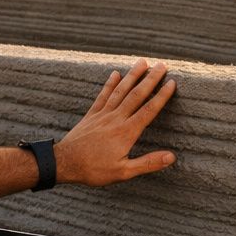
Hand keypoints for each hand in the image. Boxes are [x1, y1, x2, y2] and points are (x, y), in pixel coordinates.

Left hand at [56, 59, 176, 186]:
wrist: (64, 163)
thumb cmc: (94, 170)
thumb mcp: (123, 172)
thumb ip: (148, 163)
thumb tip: (171, 157)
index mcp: (126, 132)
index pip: (148, 110)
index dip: (161, 96)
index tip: (172, 83)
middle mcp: (116, 119)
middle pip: (136, 95)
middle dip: (150, 79)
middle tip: (162, 65)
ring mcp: (102, 114)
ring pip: (120, 91)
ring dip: (132, 75)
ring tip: (142, 62)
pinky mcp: (91, 115)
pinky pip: (102, 95)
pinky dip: (110, 83)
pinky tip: (116, 73)